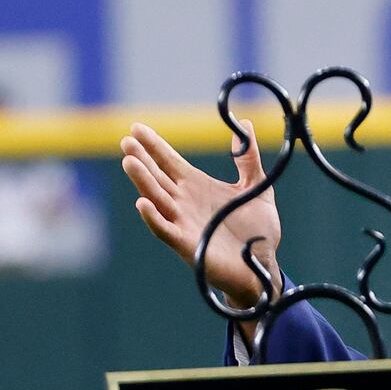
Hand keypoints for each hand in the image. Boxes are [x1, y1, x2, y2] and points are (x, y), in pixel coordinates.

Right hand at [120, 120, 281, 310]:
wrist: (263, 264)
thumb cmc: (257, 230)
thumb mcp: (256, 187)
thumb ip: (248, 158)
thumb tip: (244, 124)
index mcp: (196, 186)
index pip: (168, 161)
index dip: (154, 145)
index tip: (136, 127)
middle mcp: (184, 202)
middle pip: (157, 177)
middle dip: (141, 159)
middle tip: (127, 141)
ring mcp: (183, 222)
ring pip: (156, 199)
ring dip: (142, 181)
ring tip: (129, 161)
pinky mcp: (187, 244)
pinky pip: (165, 230)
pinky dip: (153, 217)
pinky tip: (142, 202)